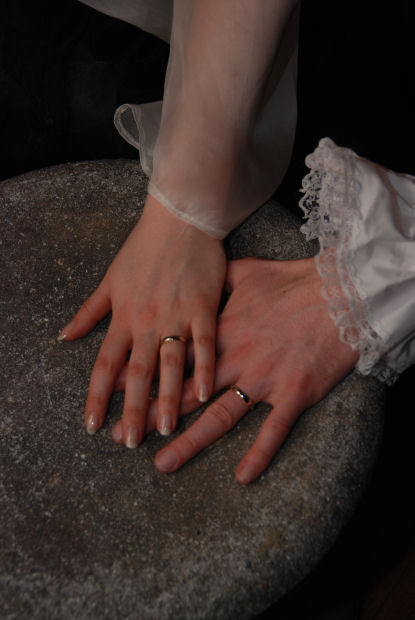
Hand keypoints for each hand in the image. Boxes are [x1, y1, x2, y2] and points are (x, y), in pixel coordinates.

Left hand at [58, 194, 225, 444]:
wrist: (178, 221)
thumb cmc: (142, 249)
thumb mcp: (109, 279)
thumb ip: (89, 311)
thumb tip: (64, 336)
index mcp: (122, 317)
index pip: (105, 365)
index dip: (98, 398)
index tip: (93, 426)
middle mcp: (146, 322)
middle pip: (136, 373)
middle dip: (132, 410)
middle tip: (129, 443)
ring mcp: (176, 316)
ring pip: (169, 365)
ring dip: (167, 399)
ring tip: (165, 430)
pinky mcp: (204, 309)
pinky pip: (205, 344)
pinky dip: (204, 369)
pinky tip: (205, 394)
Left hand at [146, 257, 357, 482]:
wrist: (337, 293)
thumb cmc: (290, 281)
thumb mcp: (245, 272)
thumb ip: (215, 284)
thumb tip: (196, 285)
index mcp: (220, 333)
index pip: (176, 363)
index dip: (148, 381)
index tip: (122, 397)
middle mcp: (235, 360)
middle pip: (187, 395)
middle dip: (154, 416)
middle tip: (125, 438)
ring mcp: (263, 380)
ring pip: (219, 417)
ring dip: (190, 443)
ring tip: (163, 463)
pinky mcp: (293, 394)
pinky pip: (273, 431)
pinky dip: (258, 455)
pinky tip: (242, 477)